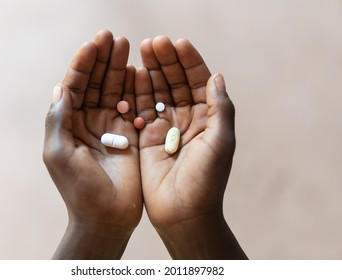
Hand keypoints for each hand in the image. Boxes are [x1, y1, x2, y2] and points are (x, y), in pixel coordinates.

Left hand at [43, 30, 141, 258]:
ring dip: (119, 68)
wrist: (106, 216)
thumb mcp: (58, 153)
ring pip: (114, 90)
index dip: (83, 63)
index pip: (75, 85)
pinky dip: (136, 88)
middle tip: (114, 37)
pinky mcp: (130, 134)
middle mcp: (89, 120)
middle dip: (103, 59)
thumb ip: (58, 119)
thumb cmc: (79, 189)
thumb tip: (61, 86)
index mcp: (69, 123)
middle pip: (95, 82)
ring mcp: (111, 126)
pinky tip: (139, 72)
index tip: (95, 43)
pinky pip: (133, 105)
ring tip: (127, 46)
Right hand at [136, 36, 245, 258]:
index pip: (199, 81)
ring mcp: (166, 126)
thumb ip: (221, 108)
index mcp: (208, 117)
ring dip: (150, 71)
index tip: (178, 43)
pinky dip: (136, 91)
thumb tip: (217, 75)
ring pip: (157, 91)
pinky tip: (131, 74)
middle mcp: (187, 118)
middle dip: (166, 61)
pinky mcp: (147, 137)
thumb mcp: (221, 141)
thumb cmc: (207, 179)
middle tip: (154, 42)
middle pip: (176, 82)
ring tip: (142, 50)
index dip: (190, 61)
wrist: (184, 213)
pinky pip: (141, 109)